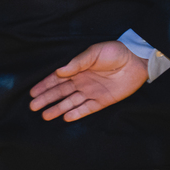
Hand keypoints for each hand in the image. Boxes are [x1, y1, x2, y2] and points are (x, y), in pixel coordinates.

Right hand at [28, 41, 148, 121]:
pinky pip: (87, 109)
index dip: (44, 85)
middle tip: (33, 106)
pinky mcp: (103, 100)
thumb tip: (59, 71)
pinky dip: (77, 113)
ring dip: (58, 108)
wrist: (136, 60)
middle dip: (46, 99)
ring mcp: (91, 92)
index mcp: (77, 69)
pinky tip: (66, 117)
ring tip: (45, 115)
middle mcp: (82, 82)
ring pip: (71, 102)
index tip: (32, 93)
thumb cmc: (114, 52)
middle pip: (60, 92)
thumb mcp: (93, 53)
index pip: (56, 79)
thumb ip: (76, 63)